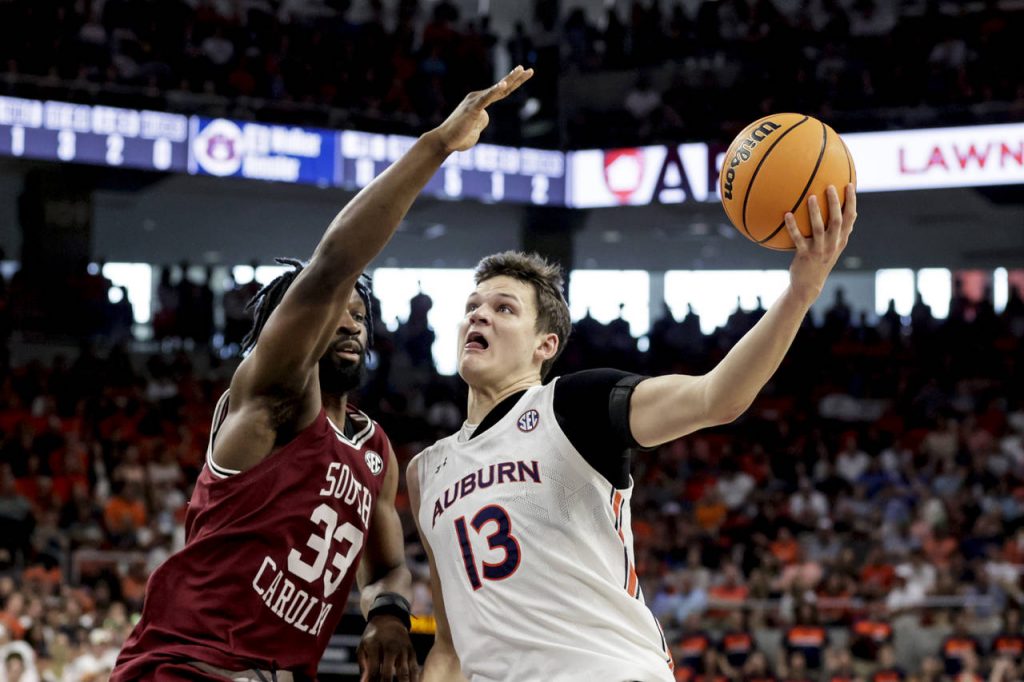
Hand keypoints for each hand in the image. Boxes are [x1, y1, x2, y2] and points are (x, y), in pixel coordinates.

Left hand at [358, 615, 418, 681]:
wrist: (390, 618)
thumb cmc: (373, 637)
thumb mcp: (363, 647)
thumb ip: (364, 667)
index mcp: (375, 646)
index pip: (373, 671)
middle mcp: (390, 647)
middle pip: (388, 673)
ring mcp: (403, 649)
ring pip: (404, 673)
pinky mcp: (412, 652)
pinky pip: (414, 670)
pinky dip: (414, 680)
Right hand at [428, 65, 533, 153]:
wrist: (444, 141)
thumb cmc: (459, 136)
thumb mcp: (475, 128)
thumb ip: (481, 120)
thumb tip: (485, 117)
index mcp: (480, 102)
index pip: (501, 92)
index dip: (514, 83)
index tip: (525, 74)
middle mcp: (478, 97)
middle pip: (502, 87)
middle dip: (516, 77)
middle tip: (529, 70)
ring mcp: (475, 102)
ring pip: (496, 90)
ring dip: (509, 79)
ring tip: (521, 70)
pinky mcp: (472, 108)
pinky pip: (486, 99)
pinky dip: (494, 91)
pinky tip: (503, 85)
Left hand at [784, 183, 856, 304]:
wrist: (809, 285)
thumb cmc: (820, 261)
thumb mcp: (834, 246)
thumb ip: (840, 231)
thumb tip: (851, 212)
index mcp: (841, 239)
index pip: (850, 218)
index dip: (851, 201)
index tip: (850, 184)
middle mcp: (833, 244)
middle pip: (837, 220)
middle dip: (835, 203)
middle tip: (830, 186)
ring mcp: (819, 250)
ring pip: (819, 228)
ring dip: (815, 212)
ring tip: (811, 197)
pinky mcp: (805, 255)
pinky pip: (798, 238)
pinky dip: (792, 226)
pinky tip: (786, 214)